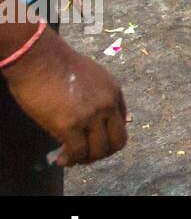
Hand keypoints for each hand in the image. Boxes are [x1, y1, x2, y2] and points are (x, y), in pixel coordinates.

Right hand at [2, 28, 127, 166]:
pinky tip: (61, 159)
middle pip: (117, 141)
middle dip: (102, 153)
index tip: (94, 143)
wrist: (40, 59)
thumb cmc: (60, 65)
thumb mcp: (94, 76)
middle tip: (86, 155)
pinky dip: (70, 159)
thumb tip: (109, 118)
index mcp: (114, 92)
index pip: (122, 124)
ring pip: (98, 151)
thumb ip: (103, 95)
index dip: (109, 138)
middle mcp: (107, 105)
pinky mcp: (70, 125)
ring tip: (71, 158)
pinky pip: (77, 152)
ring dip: (85, 159)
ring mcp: (90, 116)